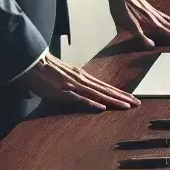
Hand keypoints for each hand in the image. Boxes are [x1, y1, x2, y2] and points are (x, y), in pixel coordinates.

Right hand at [22, 54, 138, 111]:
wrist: (32, 62)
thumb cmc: (46, 70)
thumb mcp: (66, 77)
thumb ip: (76, 86)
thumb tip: (84, 93)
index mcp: (83, 77)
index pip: (106, 87)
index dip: (120, 93)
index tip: (132, 99)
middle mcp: (82, 80)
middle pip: (107, 90)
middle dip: (123, 98)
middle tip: (138, 104)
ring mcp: (73, 86)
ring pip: (98, 95)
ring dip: (113, 101)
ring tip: (127, 106)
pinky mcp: (62, 92)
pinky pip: (79, 98)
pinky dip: (92, 103)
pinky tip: (102, 107)